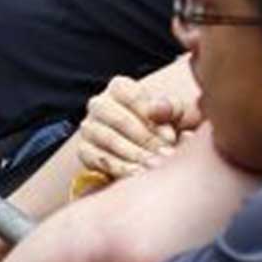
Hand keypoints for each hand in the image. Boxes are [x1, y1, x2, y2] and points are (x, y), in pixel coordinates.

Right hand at [76, 71, 201, 181]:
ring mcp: (89, 127)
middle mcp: (99, 104)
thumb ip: (171, 107)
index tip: (171, 137)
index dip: (153, 117)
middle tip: (166, 155)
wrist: (153, 148)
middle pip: (120, 119)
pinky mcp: (84, 150)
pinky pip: (98, 159)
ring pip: (109, 140)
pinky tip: (139, 174)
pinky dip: (120, 168)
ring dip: (135, 155)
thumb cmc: (167, 125)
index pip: (133, 96)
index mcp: (120, 87)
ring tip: (155, 166)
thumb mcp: (176, 112)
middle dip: (146, 140)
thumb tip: (156, 110)